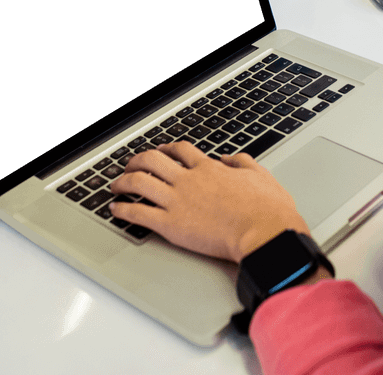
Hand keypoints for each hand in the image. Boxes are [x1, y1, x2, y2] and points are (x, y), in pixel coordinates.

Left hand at [109, 143, 310, 262]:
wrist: (264, 233)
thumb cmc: (267, 209)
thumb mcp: (260, 175)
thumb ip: (242, 163)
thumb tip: (230, 158)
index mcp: (209, 168)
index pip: (180, 151)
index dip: (167, 149)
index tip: (161, 152)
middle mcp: (189, 180)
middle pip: (153, 160)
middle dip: (137, 160)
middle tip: (130, 165)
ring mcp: (178, 201)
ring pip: (139, 182)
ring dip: (123, 181)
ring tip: (115, 185)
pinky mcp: (171, 225)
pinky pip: (139, 214)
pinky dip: (123, 210)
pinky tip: (116, 210)